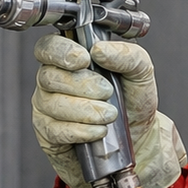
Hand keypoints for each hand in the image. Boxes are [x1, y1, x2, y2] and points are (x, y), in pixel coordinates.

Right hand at [31, 34, 186, 187]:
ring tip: (109, 115)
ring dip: (86, 110)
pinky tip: (98, 131)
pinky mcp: (49, 134)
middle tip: (107, 93)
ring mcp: (47, 108)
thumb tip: (100, 50)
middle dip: (82, 85)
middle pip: (49, 76)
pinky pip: (55, 131)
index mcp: (70, 59)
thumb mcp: (140, 73)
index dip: (60, 51)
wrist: (138, 140)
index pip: (48, 47)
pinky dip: (81, 131)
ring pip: (52, 104)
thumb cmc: (132, 103)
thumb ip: (126, 55)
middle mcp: (53, 81)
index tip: (84, 59)